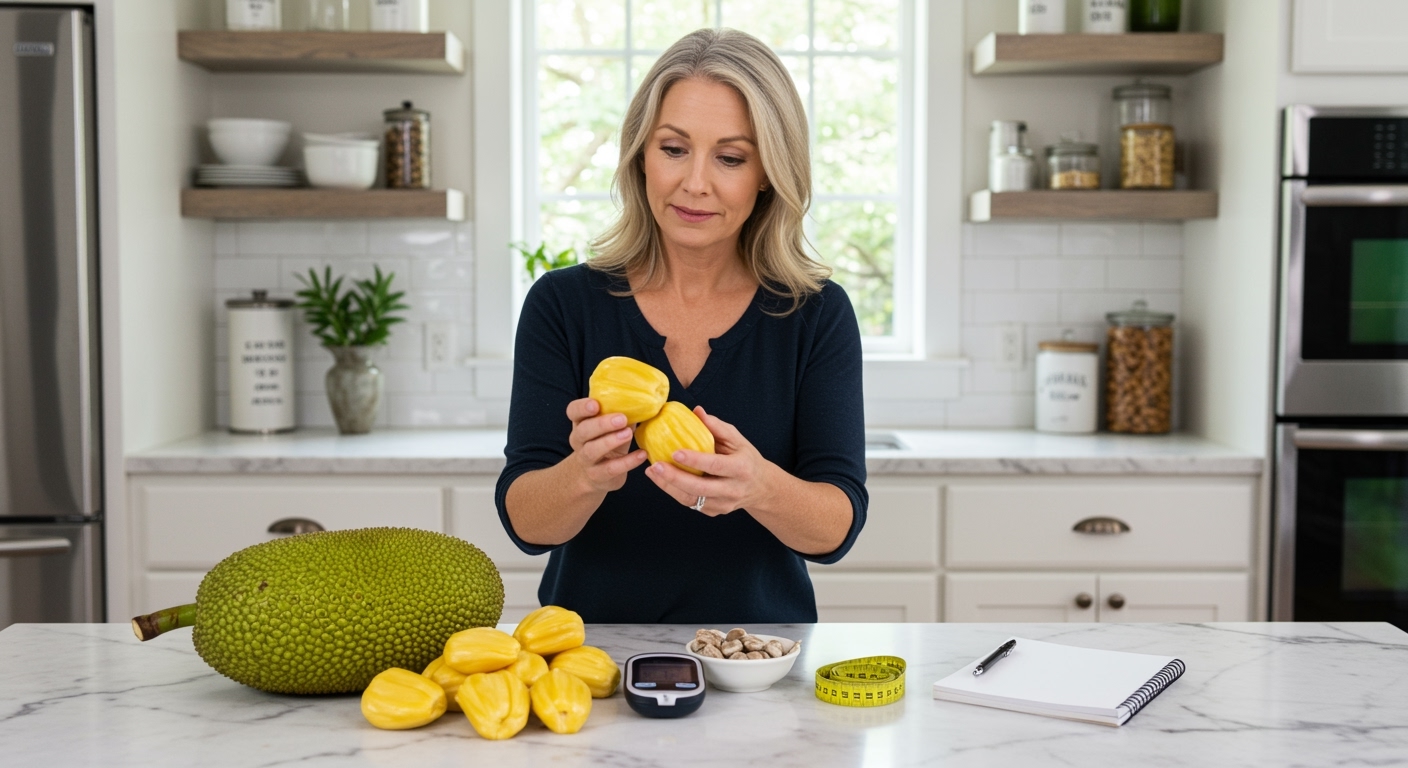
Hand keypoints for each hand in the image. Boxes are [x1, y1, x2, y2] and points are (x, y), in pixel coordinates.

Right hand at [564, 398, 647, 493]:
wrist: (593, 475)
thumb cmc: (605, 443)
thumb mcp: (610, 428)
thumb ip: (620, 414)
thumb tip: (644, 401)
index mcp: (581, 423)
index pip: (573, 411)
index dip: (582, 407)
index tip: (596, 404)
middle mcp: (579, 441)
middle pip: (583, 430)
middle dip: (601, 424)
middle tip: (622, 419)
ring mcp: (586, 460)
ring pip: (592, 450)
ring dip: (611, 441)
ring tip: (629, 434)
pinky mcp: (598, 475)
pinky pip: (611, 469)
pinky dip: (628, 462)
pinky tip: (642, 454)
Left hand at [643, 406, 776, 515]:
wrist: (761, 487)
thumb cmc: (746, 458)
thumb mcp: (737, 439)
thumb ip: (717, 426)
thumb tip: (696, 411)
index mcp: (741, 468)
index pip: (715, 465)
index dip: (695, 460)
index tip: (675, 452)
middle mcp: (733, 489)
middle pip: (700, 488)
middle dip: (675, 478)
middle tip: (655, 466)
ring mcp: (723, 504)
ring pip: (692, 499)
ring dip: (669, 486)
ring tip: (652, 472)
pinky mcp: (714, 511)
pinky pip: (690, 503)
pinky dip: (674, 492)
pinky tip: (662, 480)